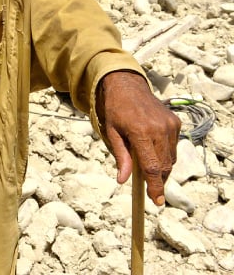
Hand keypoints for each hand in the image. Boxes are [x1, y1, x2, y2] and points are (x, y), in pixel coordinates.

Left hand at [96, 71, 180, 204]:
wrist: (127, 86)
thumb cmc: (115, 110)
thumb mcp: (112, 133)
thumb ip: (121, 157)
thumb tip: (123, 180)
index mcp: (140, 132)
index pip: (152, 167)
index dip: (155, 186)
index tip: (156, 201)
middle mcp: (159, 129)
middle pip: (163, 166)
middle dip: (158, 180)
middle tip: (150, 190)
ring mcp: (170, 125)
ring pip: (170, 158)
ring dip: (162, 168)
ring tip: (148, 167)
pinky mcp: (175, 123)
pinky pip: (173, 147)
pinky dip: (165, 154)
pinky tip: (153, 150)